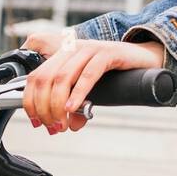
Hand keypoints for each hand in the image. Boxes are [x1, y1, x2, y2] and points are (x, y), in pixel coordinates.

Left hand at [20, 33, 166, 132]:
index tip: (36, 121)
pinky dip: (78, 93)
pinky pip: (88, 74)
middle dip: (43, 108)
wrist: (145, 59)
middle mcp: (72, 49)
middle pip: (44, 78)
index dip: (31, 101)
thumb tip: (70, 125)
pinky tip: (74, 108)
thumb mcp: (89, 90)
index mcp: (63, 55)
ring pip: (61, 77)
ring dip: (58, 105)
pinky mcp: (107, 53)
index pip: (35, 77)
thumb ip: (77, 106)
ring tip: (62, 123)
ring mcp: (89, 49)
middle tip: (52, 127)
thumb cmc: (116, 74)